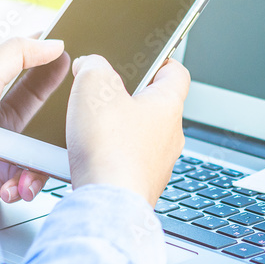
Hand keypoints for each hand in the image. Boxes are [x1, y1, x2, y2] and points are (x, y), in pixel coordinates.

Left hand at [0, 37, 68, 211]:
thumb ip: (16, 55)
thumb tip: (52, 42)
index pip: (27, 68)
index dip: (51, 62)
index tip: (74, 59)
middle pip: (42, 109)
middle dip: (59, 114)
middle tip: (79, 110)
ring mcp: (1, 148)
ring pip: (43, 148)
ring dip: (43, 159)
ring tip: (34, 164)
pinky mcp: (3, 178)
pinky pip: (32, 178)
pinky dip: (29, 183)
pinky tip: (16, 185)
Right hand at [65, 55, 189, 206]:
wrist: (107, 205)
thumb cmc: (110, 150)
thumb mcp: (94, 87)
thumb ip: (94, 66)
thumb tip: (92, 65)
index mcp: (169, 106)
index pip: (176, 72)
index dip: (158, 60)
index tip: (142, 58)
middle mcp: (170, 136)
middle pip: (153, 104)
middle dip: (127, 96)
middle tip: (103, 92)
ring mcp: (157, 163)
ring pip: (138, 135)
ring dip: (116, 128)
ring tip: (91, 126)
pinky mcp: (139, 184)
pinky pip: (125, 161)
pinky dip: (108, 155)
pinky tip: (88, 156)